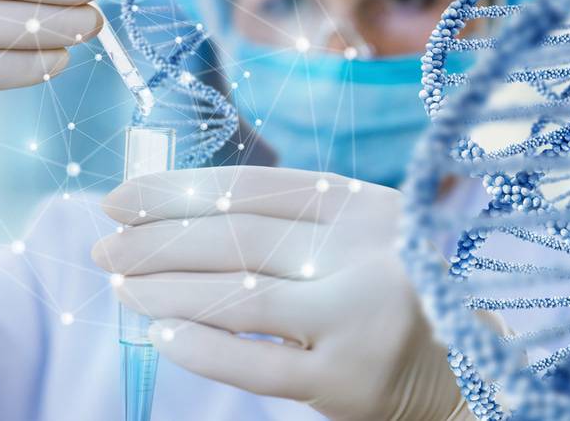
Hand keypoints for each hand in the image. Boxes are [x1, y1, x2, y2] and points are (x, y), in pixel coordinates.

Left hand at [93, 166, 472, 420]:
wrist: (465, 368)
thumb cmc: (389, 289)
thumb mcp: (353, 235)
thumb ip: (286, 219)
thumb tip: (172, 213)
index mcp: (360, 205)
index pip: (250, 187)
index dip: (177, 189)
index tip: (120, 197)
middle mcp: (364, 253)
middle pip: (236, 237)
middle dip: (157, 241)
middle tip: (104, 244)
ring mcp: (358, 319)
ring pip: (237, 297)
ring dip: (165, 289)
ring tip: (118, 284)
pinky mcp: (346, 382)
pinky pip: (254, 363)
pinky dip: (199, 346)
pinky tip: (156, 331)